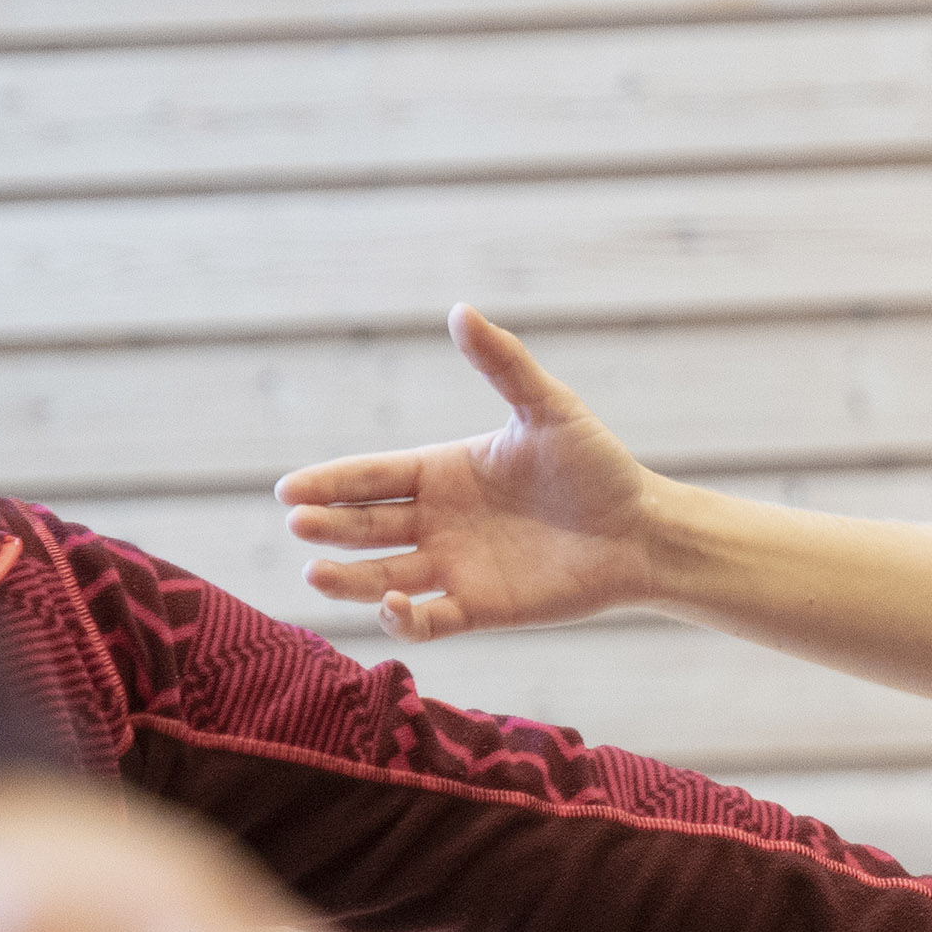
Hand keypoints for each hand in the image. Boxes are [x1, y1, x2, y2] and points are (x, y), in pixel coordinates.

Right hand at [279, 306, 668, 641]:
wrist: (644, 531)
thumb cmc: (598, 467)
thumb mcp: (549, 410)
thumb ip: (504, 365)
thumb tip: (461, 310)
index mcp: (442, 472)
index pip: (372, 477)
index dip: (330, 482)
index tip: (288, 489)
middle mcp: (438, 521)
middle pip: (366, 526)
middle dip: (328, 527)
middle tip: (298, 524)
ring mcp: (454, 567)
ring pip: (383, 578)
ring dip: (348, 580)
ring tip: (314, 574)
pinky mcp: (479, 608)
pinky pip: (428, 621)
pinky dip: (404, 620)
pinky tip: (394, 606)